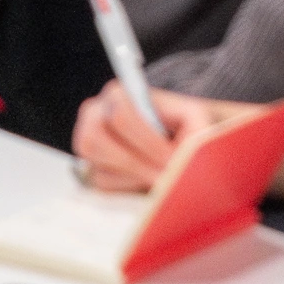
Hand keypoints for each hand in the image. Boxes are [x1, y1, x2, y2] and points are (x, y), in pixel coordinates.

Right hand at [72, 84, 253, 192]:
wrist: (178, 137)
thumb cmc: (184, 125)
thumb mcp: (194, 119)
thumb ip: (192, 131)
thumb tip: (177, 159)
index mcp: (117, 95)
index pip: (120, 116)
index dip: (147, 142)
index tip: (171, 160)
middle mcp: (94, 114)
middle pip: (94, 141)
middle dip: (135, 164)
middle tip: (164, 177)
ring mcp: (88, 142)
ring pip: (96, 165)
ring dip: (133, 177)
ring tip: (159, 179)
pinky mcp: (92, 167)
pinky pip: (102, 185)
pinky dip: (127, 188)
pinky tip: (146, 180)